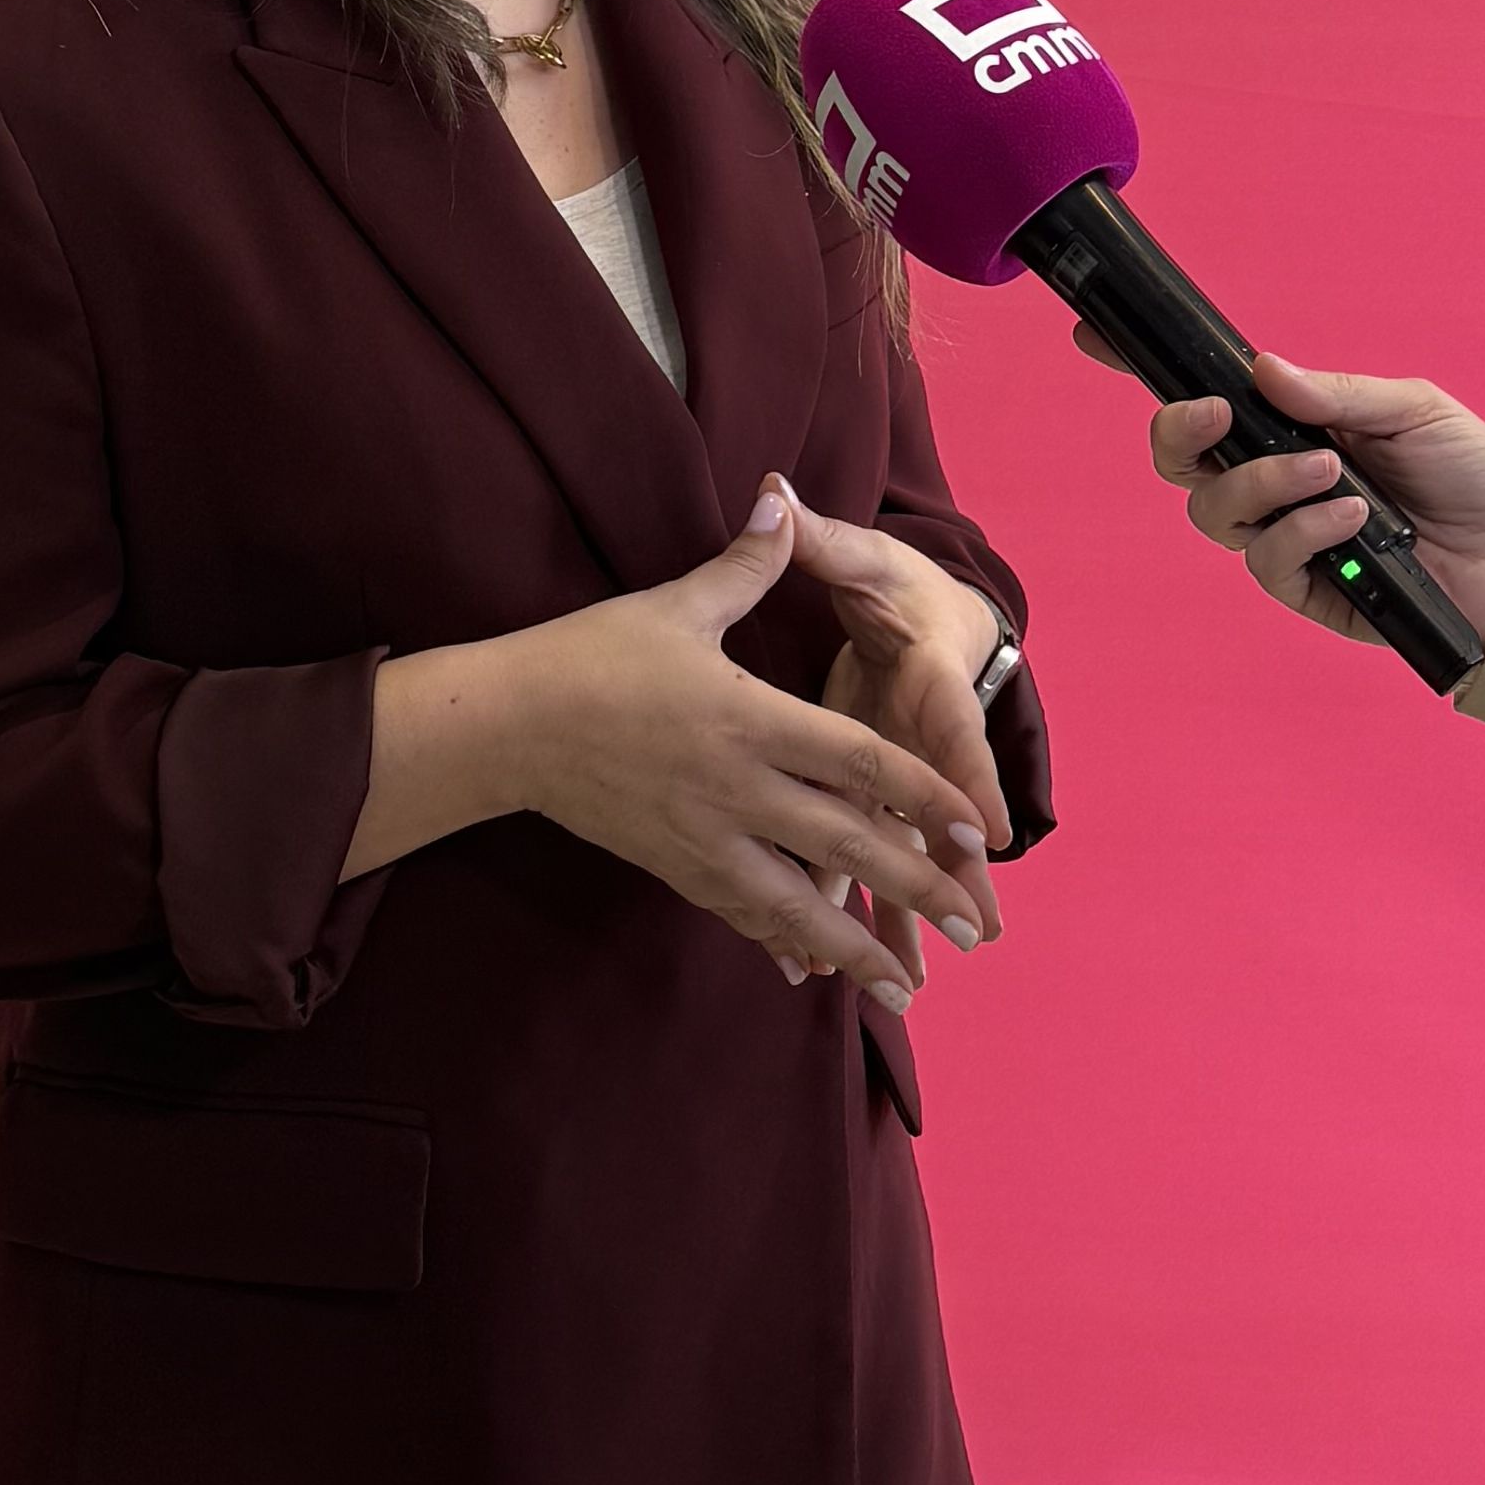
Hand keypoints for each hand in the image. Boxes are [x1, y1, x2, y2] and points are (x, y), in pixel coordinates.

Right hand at [432, 480, 1000, 1004]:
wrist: (508, 726)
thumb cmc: (593, 656)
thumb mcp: (676, 604)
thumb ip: (746, 565)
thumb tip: (781, 496)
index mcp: (751, 719)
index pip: (859, 760)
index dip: (924, 795)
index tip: (976, 829)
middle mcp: (737, 789)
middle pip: (845, 844)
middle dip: (916, 887)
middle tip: (974, 930)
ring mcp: (705, 838)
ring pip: (796, 903)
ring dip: (856, 944)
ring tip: (906, 988)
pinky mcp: (675, 867)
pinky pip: (742, 914)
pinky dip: (783, 943)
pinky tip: (815, 974)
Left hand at [780, 492, 1014, 979]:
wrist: (934, 623)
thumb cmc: (903, 591)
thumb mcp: (866, 562)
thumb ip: (818, 540)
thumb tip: (776, 489)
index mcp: (931, 685)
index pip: (956, 734)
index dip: (972, 781)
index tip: (989, 829)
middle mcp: (921, 746)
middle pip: (939, 818)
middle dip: (954, 875)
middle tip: (978, 930)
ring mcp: (895, 784)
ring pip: (895, 856)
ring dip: (900, 916)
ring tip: (904, 981)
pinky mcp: (865, 802)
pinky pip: (852, 865)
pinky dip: (839, 914)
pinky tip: (818, 966)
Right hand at [1075, 335, 1484, 654]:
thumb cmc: (1472, 473)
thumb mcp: (1411, 409)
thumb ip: (1333, 394)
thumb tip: (1260, 368)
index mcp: (1293, 429)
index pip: (1205, 401)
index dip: (1145, 372)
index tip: (1097, 337)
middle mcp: (1276, 482)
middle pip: (1180, 464)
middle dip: (1178, 433)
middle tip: (1218, 412)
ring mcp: (1287, 537)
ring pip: (1214, 513)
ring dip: (1263, 484)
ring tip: (1332, 473)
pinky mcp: (1307, 590)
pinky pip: (1267, 561)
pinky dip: (1304, 531)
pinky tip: (1353, 519)